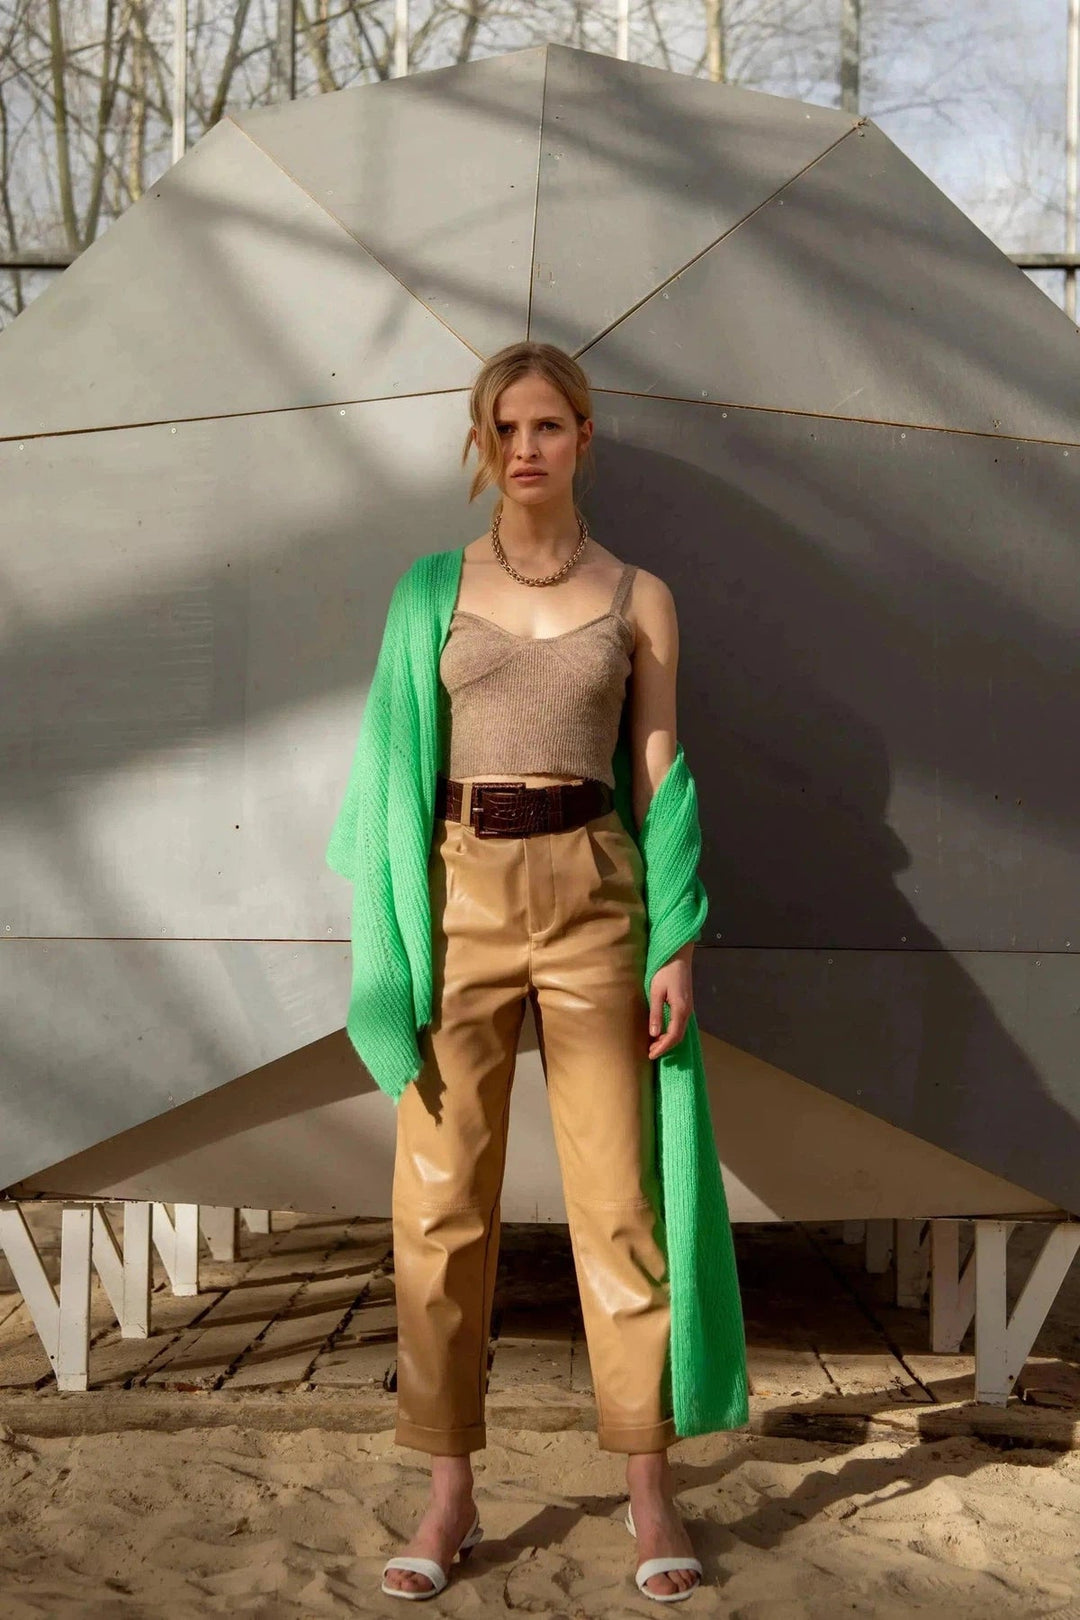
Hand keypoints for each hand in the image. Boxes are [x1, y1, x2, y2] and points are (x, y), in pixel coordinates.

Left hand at [647, 943, 693, 1059]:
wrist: (678, 956)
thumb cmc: (665, 971)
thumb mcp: (656, 991)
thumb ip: (656, 1013)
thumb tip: (654, 1034)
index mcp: (681, 1009)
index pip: (673, 1036)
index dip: (662, 1047)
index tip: (650, 1054)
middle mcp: (687, 1011)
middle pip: (678, 1036)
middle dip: (665, 1047)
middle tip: (650, 1052)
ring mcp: (688, 1008)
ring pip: (680, 1031)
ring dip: (668, 1041)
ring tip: (653, 1045)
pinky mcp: (686, 1004)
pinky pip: (680, 1024)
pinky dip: (671, 1032)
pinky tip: (661, 1033)